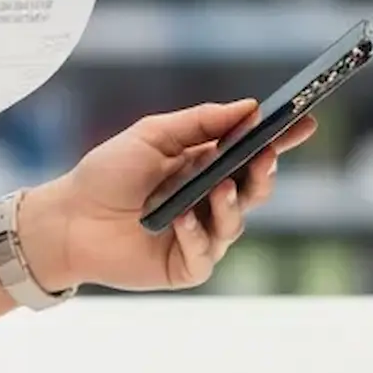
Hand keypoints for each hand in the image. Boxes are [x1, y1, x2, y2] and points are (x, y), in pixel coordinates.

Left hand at [17, 102, 317, 291]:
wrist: (68, 219)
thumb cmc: (107, 173)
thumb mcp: (153, 135)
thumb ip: (200, 122)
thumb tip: (249, 107)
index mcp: (205, 165)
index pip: (252, 152)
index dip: (280, 140)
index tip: (304, 123)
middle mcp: (209, 200)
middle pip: (254, 189)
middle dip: (265, 173)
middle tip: (265, 158)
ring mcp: (201, 234)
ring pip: (236, 222)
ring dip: (230, 204)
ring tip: (216, 189)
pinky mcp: (186, 265)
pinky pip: (207, 254)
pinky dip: (197, 236)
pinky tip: (180, 222)